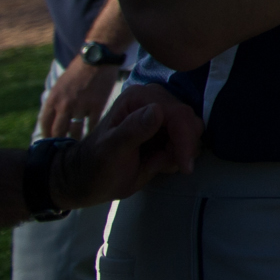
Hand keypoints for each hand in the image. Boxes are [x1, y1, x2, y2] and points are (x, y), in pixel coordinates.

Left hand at [37, 60, 117, 139]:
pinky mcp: (97, 105)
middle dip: (60, 141)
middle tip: (64, 149)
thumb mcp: (61, 85)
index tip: (51, 143)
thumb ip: (57, 101)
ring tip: (79, 145)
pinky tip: (93, 135)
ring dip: (76, 139)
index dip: (47, 136)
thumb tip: (55, 120)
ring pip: (76, 131)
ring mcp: (81, 106)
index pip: (45, 124)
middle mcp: (64, 104)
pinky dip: (91, 131)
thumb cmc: (79, 70)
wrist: (98, 58)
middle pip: (59, 132)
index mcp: (53, 98)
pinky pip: (92, 125)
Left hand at [47, 83, 200, 209]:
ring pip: (192, 130)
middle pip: (189, 120)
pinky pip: (187, 139)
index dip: (185, 139)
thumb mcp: (110, 151)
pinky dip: (177, 155)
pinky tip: (156, 163)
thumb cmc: (95, 168)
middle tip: (161, 166)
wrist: (87, 182)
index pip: (178, 113)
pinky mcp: (166, 129)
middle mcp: (153, 100)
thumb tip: (158, 110)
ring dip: (179, 152)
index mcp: (139, 98)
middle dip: (181, 146)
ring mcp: (161, 114)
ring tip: (154, 164)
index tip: (184, 166)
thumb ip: (133, 130)